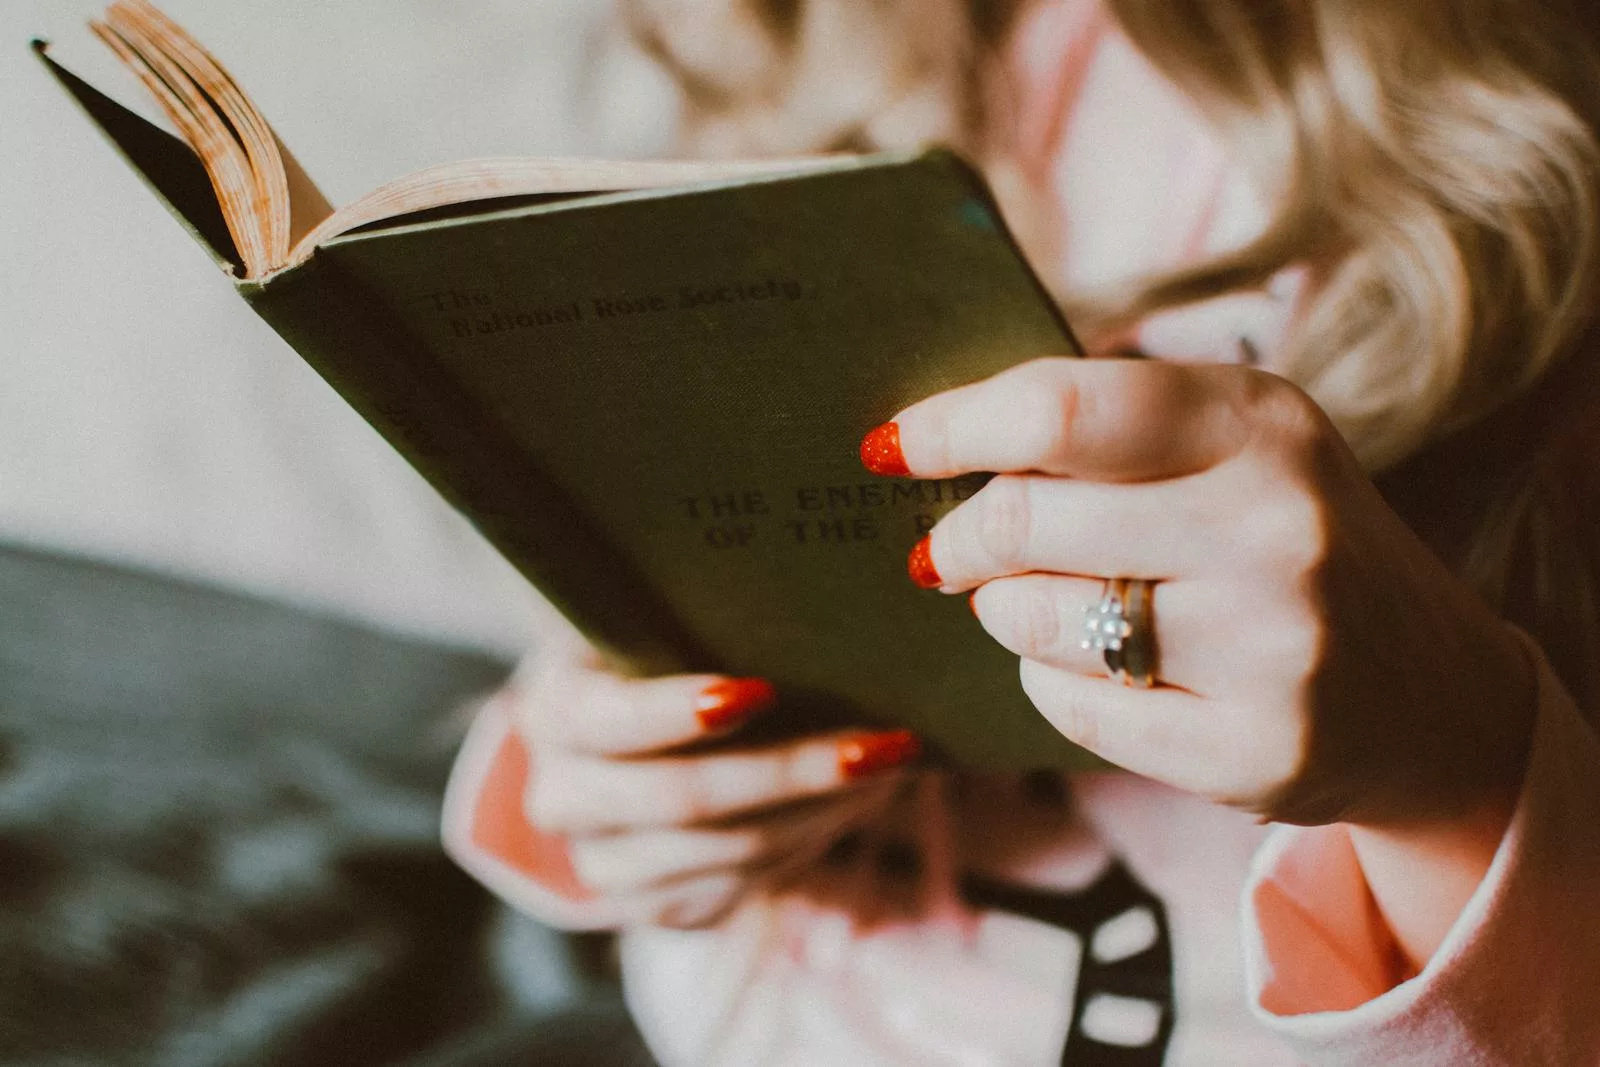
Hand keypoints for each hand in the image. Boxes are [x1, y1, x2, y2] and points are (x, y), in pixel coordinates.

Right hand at [501, 630, 920, 928]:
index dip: (680, 710)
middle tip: (879, 743)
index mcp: (554, 712)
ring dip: (820, 809)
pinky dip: (810, 839)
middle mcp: (563, 798)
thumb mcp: (649, 628)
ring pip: (727, 851)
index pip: (609, 720)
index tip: (762, 689)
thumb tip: (812, 599)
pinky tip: (854, 800)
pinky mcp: (654, 907)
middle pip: (681, 798)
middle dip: (791, 770)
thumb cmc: (654, 662)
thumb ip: (696, 615)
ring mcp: (605, 865)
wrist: (620, 746)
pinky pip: (744, 884)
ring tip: (888, 764)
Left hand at [869, 357, 1536, 828]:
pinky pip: (1071, 709)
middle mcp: (1275, 526)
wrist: (1427, 690)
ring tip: (1042, 604)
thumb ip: (1106, 428)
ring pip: (1034, 622)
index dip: (953, 428)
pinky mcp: (1257, 750)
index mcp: (1259, 422)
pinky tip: (1098, 669)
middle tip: (949, 548)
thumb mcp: (1232, 446)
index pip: (1060, 409)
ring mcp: (1273, 646)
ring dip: (1005, 611)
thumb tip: (934, 437)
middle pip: (1024, 518)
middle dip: (960, 537)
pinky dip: (1052, 684)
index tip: (892, 447)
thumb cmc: (1284, 541)